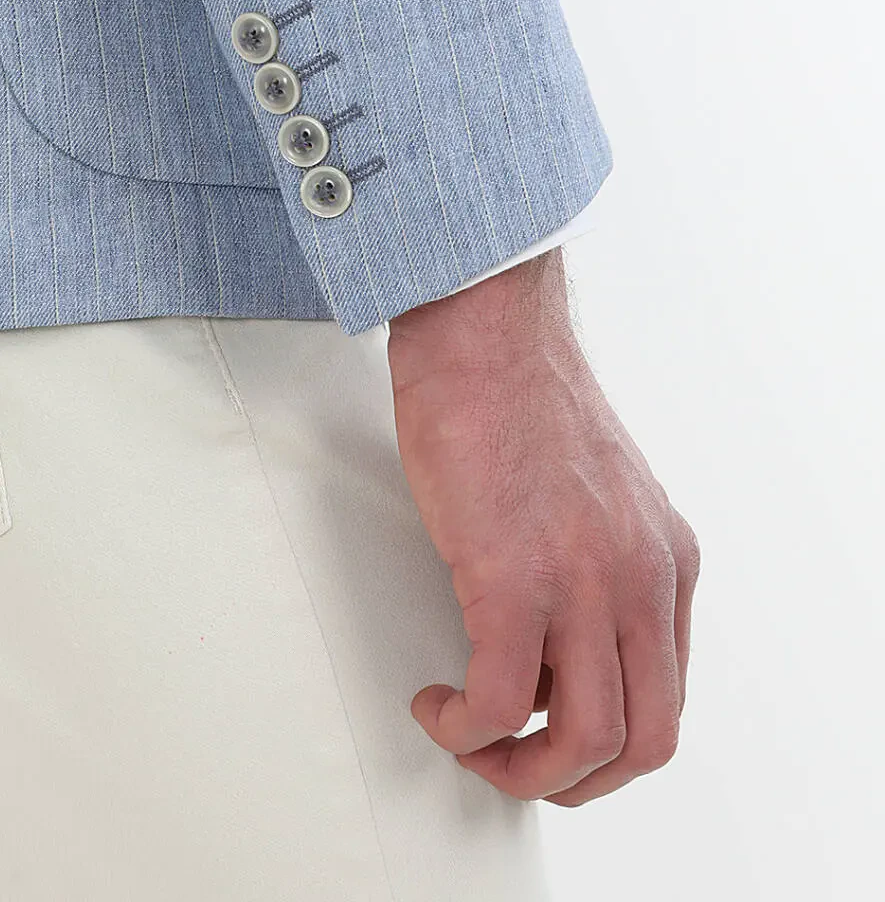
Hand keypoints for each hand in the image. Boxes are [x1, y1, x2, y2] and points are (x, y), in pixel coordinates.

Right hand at [386, 249, 698, 805]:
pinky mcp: (510, 578)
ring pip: (582, 741)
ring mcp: (581, 582)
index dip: (607, 735)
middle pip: (645, 740)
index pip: (667, 692)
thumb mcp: (597, 491)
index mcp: (666, 558)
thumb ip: (599, 560)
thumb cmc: (517, 388)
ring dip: (518, 769)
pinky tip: (437, 703)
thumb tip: (551, 631)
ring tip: (467, 740)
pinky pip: (497, 703)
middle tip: (516, 765)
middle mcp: (640, 577)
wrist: (483, 326)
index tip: (550, 728)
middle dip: (575, 778)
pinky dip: (464, 727)